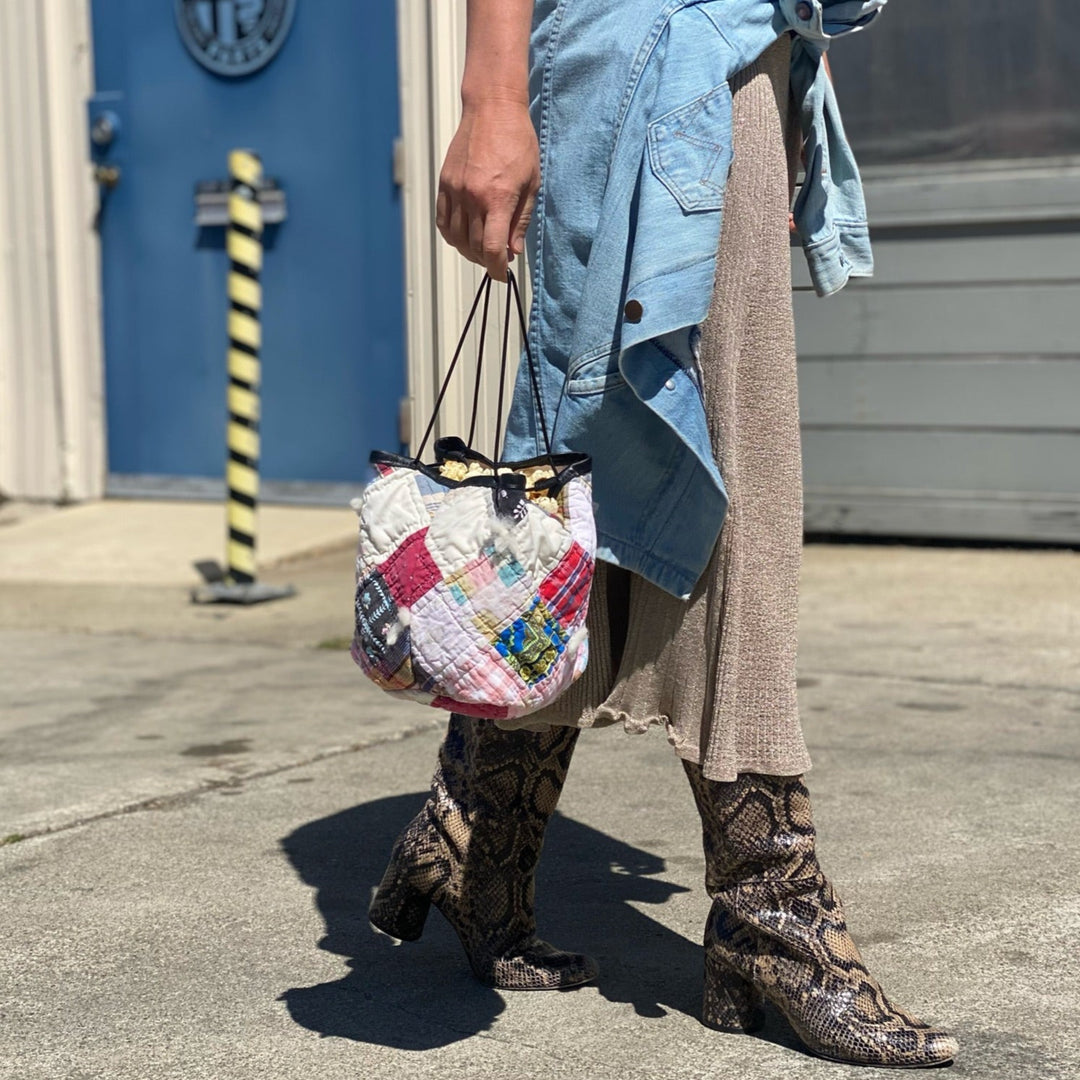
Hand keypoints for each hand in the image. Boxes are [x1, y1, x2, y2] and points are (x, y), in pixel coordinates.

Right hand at [436, 98, 539, 281]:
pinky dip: (452, 236)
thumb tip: (513, 251)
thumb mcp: (531, 184)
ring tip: (482, 250)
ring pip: (456, 238)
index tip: (502, 274)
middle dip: (486, 261)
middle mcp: (473, 197)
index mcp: (498, 198)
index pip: (492, 249)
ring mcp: (455, 190)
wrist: (492, 109)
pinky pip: (443, 221)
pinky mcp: (444, 183)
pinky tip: (463, 237)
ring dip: (469, 251)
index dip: (497, 269)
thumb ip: (520, 220)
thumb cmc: (518, 143)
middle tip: (498, 259)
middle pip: (474, 247)